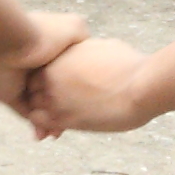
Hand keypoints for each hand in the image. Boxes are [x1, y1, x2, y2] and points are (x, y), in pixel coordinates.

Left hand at [0, 15, 89, 132]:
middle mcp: (35, 70)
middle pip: (53, 96)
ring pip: (40, 108)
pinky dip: (36, 124)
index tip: (89, 104)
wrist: (13, 41)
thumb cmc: (44, 34)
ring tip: (60, 133)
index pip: (64, 78)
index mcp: (49, 55)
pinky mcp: (10, 96)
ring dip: (50, 121)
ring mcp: (22, 84)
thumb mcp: (75, 28)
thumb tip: (90, 48)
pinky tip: (49, 133)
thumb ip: (84, 38)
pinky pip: (25, 114)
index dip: (77, 92)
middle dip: (63, 111)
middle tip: (74, 124)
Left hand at [34, 36, 156, 137]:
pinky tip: (59, 127)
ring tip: (61, 117)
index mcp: (62, 55)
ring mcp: (54, 97)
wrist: (140, 87)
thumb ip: (88, 53)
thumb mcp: (105, 47)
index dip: (48, 79)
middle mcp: (52, 74)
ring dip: (43, 112)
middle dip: (43, 95)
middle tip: (59, 104)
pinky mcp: (62, 118)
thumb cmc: (130, 67)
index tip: (60, 86)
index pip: (40, 67)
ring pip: (33, 106)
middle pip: (33, 86)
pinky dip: (45, 125)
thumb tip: (91, 54)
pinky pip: (40, 122)